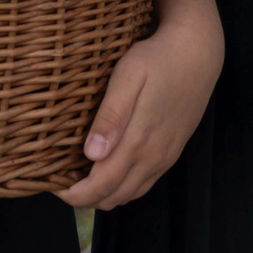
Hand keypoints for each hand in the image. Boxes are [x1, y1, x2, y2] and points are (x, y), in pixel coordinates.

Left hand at [63, 0, 221, 210]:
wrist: (199, 53)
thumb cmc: (158, 59)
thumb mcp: (129, 76)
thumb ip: (111, 116)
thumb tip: (91, 154)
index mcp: (138, 141)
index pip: (102, 184)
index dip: (76, 195)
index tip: (54, 187)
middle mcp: (153, 157)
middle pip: (115, 196)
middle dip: (86, 198)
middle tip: (62, 182)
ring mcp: (165, 158)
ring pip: (130, 194)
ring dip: (105, 194)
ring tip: (81, 179)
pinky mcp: (172, 152)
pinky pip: (144, 184)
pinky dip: (123, 187)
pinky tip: (110, 172)